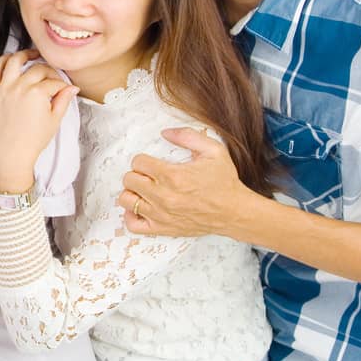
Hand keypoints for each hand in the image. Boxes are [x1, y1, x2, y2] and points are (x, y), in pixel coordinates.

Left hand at [0, 51, 77, 191]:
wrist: (11, 153)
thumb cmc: (32, 140)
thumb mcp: (54, 120)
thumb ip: (63, 100)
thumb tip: (72, 87)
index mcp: (37, 94)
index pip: (54, 82)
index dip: (62, 84)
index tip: (64, 88)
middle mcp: (19, 87)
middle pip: (38, 69)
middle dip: (49, 71)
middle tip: (52, 77)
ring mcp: (4, 88)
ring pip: (15, 61)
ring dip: (25, 55)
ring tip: (32, 55)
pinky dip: (2, 61)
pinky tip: (11, 60)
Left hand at [120, 127, 250, 238]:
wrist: (235, 212)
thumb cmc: (224, 181)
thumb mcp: (213, 150)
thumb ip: (188, 136)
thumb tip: (165, 132)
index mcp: (173, 175)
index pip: (138, 162)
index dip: (143, 159)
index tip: (152, 163)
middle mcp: (164, 196)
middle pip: (129, 180)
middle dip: (137, 174)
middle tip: (149, 175)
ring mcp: (161, 215)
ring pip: (126, 200)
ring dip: (133, 192)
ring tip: (144, 190)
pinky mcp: (163, 228)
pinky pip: (133, 225)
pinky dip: (131, 215)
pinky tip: (142, 207)